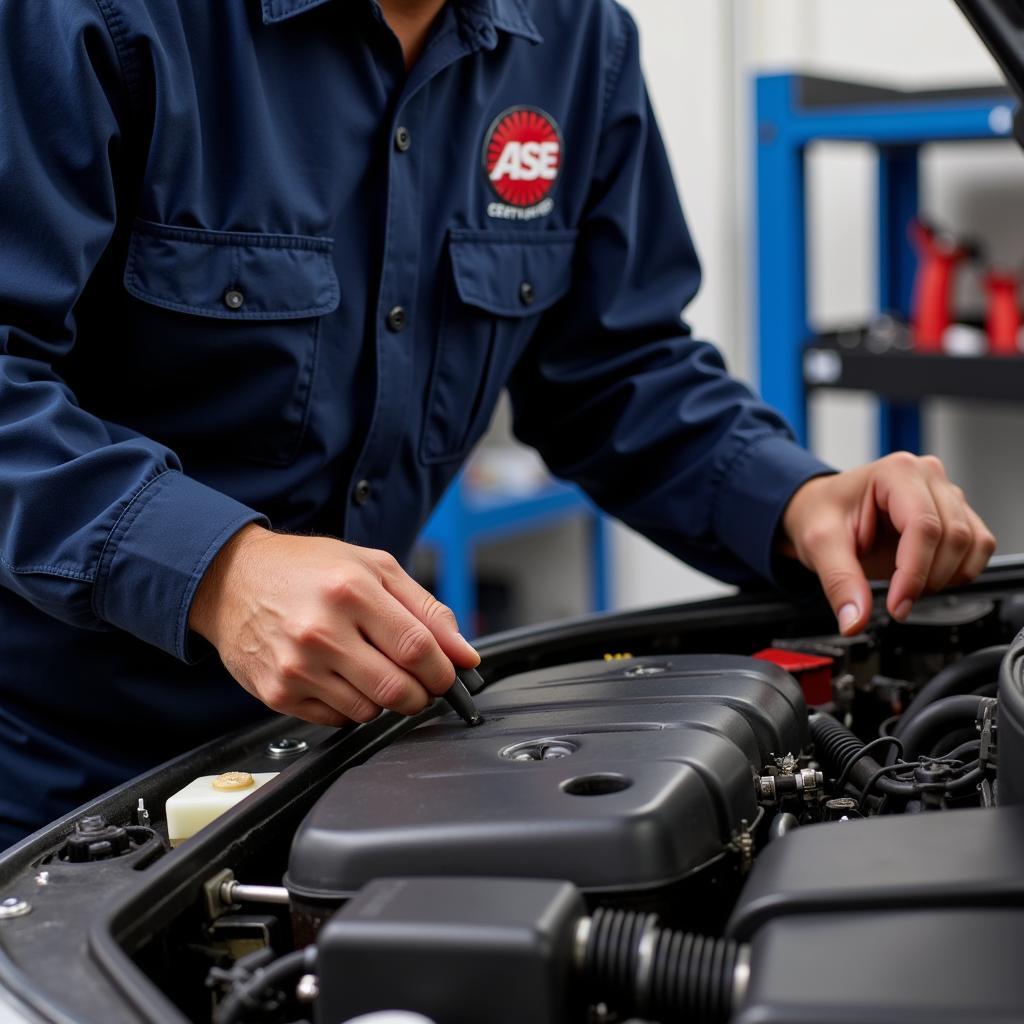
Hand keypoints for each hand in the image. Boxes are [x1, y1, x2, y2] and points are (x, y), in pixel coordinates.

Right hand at [189, 525, 479, 726]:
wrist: (231, 579)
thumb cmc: (306, 569)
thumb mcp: (374, 568)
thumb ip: (426, 609)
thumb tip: (464, 654)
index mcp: (351, 590)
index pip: (417, 647)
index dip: (443, 670)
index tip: (448, 674)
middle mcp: (321, 630)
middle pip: (398, 688)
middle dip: (422, 693)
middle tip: (419, 681)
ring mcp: (296, 666)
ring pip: (370, 710)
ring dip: (385, 699)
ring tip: (369, 666)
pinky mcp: (277, 694)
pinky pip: (337, 719)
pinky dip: (351, 705)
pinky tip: (339, 675)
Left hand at [780, 453, 995, 635]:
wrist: (820, 509)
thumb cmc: (821, 514)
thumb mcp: (819, 545)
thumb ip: (840, 582)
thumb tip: (855, 621)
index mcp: (896, 472)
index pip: (924, 527)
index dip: (915, 573)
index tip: (897, 605)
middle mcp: (929, 477)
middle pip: (954, 537)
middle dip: (928, 579)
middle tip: (897, 600)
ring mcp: (946, 495)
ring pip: (972, 544)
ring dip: (945, 577)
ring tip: (907, 584)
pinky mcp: (956, 515)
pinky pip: (978, 548)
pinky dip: (958, 573)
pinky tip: (926, 576)